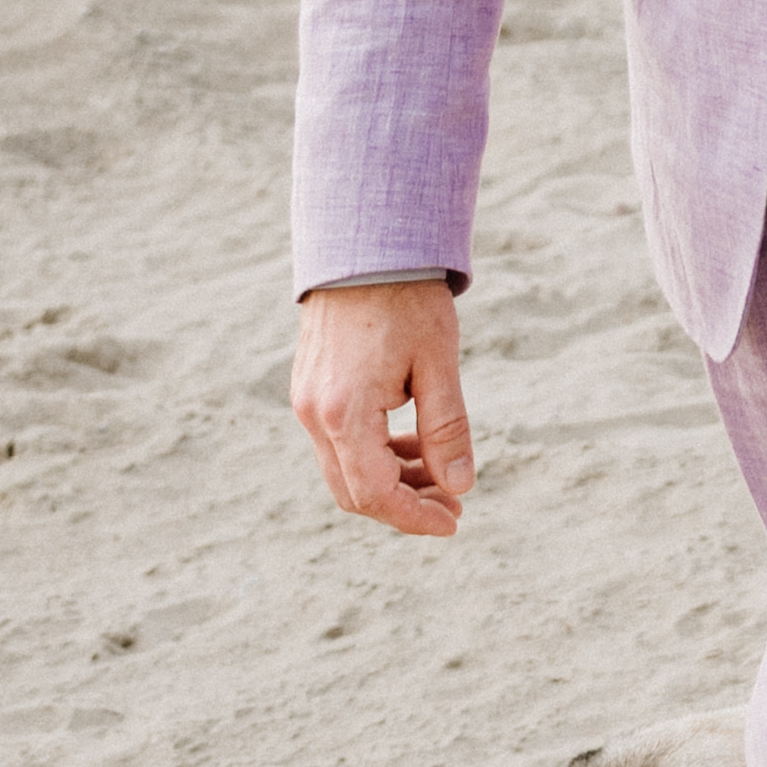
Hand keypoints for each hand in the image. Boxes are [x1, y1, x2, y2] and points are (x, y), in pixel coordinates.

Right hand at [293, 282, 475, 535]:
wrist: (363, 244)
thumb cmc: (407, 298)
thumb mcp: (438, 364)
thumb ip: (447, 429)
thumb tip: (460, 487)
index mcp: (345, 413)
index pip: (375, 493)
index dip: (415, 517)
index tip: (454, 522)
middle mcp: (315, 414)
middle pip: (354, 491)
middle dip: (404, 504)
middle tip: (453, 504)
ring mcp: (306, 402)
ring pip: (344, 469)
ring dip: (391, 481)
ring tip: (442, 475)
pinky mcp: (309, 390)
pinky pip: (338, 442)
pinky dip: (374, 454)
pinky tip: (413, 446)